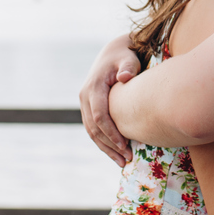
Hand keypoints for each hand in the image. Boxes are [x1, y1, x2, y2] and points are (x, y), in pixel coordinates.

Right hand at [78, 33, 140, 166]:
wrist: (113, 52)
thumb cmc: (124, 56)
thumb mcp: (128, 59)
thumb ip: (128, 67)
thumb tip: (124, 77)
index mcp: (93, 87)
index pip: (99, 116)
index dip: (111, 133)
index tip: (125, 146)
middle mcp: (85, 96)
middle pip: (94, 128)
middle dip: (110, 145)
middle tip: (127, 159)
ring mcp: (85, 103)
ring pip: (92, 132)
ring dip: (106, 148)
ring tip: (123, 162)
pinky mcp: (89, 108)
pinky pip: (94, 129)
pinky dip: (104, 142)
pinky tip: (116, 153)